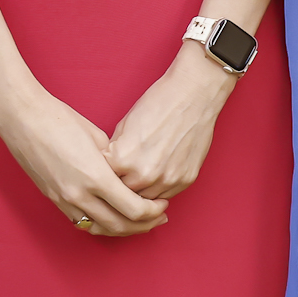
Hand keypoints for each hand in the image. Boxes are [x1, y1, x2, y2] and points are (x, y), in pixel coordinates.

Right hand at [0, 85, 167, 237]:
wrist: (21, 118)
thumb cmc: (59, 119)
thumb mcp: (97, 137)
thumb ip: (115, 161)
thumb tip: (128, 175)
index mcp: (96, 176)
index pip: (134, 209)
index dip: (152, 211)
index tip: (162, 204)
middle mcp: (80, 194)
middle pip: (120, 225)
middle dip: (144, 225)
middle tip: (158, 218)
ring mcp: (64, 199)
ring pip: (99, 229)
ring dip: (122, 230)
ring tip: (138, 224)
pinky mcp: (53, 199)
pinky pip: (81, 223)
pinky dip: (99, 225)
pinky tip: (111, 218)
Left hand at [106, 51, 235, 198]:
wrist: (192, 95)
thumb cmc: (157, 103)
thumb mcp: (123, 126)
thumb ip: (116, 153)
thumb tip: (110, 169)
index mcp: (123, 160)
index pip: (104, 180)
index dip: (104, 174)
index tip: (106, 171)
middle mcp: (145, 175)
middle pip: (123, 195)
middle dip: (121, 186)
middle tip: (122, 177)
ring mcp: (167, 180)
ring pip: (145, 201)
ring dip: (141, 191)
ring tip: (140, 176)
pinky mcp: (185, 180)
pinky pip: (166, 195)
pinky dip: (160, 188)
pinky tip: (157, 174)